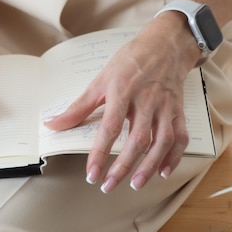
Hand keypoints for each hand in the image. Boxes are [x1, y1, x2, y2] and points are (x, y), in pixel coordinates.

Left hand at [45, 12, 199, 192]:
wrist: (165, 45)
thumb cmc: (129, 62)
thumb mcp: (100, 80)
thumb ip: (78, 107)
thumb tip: (52, 124)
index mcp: (122, 92)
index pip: (110, 128)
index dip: (100, 152)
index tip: (92, 173)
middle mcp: (146, 101)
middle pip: (137, 139)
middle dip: (123, 166)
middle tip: (109, 185)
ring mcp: (165, 107)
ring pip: (161, 141)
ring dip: (149, 166)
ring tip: (135, 183)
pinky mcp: (178, 111)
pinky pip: (180, 137)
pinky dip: (173, 156)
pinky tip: (163, 171)